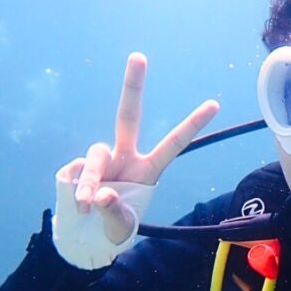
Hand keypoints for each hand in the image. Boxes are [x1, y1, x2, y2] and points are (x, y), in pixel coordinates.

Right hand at [58, 52, 219, 243]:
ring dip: (90, 179)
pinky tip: (79, 207)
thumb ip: (115, 211)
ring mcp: (100, 159)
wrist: (84, 234)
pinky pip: (76, 173)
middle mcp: (125, 156)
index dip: (192, 124)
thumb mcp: (121, 225)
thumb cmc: (113, 226)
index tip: (214, 104)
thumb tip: (101, 193)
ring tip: (86, 205)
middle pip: (128, 116)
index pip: (173, 143)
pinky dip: (77, 191)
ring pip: (96, 156)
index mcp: (147, 168)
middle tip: (139, 56)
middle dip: (132, 86)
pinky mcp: (75, 165)